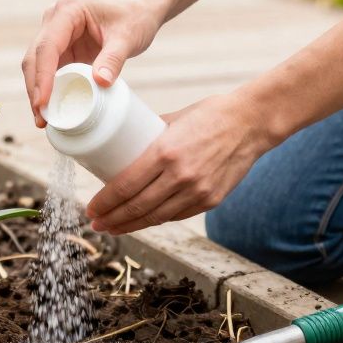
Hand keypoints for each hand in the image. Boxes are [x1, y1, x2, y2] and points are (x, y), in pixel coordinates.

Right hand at [22, 0, 167, 126]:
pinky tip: (52, 109)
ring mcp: (57, 34)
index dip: (42, 76)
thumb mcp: (128, 37)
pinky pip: (50, 71)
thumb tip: (99, 83)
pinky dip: (49, 89)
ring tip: (44, 120)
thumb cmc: (135, 16)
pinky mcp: (63, 48)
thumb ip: (113, 59)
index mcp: (68, 11)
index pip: (47, 46)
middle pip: (35, 57)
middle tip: (41, 118)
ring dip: (38, 92)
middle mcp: (55, 20)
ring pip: (37, 66)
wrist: (141, 8)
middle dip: (35, 89)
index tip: (43, 102)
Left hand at [85, 92, 275, 234]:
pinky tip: (142, 221)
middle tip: (95, 223)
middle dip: (112, 219)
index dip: (105, 202)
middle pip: (137, 207)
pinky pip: (176, 216)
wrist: (251, 123)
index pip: (126, 186)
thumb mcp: (173, 119)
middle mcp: (180, 176)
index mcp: (166, 152)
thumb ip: (149, 134)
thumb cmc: (210, 114)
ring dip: (130, 226)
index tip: (91, 208)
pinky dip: (157, 220)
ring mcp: (197, 191)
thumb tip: (123, 142)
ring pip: (156, 217)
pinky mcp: (211, 200)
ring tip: (113, 228)